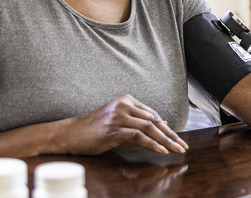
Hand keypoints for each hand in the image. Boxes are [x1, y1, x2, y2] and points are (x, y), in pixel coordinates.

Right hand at [58, 94, 187, 154]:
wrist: (68, 133)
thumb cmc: (92, 128)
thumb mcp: (117, 119)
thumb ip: (136, 121)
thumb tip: (160, 126)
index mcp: (127, 100)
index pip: (153, 114)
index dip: (167, 127)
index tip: (177, 138)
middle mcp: (124, 105)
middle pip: (154, 120)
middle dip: (171, 134)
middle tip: (182, 145)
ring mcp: (118, 117)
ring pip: (149, 128)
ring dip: (166, 140)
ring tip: (176, 149)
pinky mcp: (113, 130)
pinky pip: (138, 136)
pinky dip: (152, 144)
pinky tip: (161, 150)